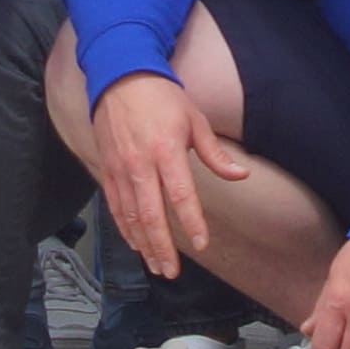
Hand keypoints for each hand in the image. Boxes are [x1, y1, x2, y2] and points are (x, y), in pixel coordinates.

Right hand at [84, 68, 255, 275]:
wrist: (119, 77)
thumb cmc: (161, 97)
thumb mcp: (195, 119)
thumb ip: (215, 153)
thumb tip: (241, 174)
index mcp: (167, 151)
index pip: (181, 196)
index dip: (191, 223)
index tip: (201, 244)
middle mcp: (141, 164)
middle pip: (152, 215)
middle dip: (163, 247)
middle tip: (171, 271)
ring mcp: (121, 169)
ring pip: (131, 217)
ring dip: (144, 245)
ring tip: (155, 266)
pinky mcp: (108, 169)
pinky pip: (115, 206)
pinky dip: (125, 229)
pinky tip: (135, 244)